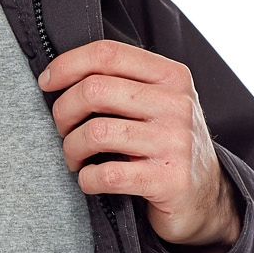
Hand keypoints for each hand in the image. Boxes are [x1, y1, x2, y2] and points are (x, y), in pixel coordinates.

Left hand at [39, 40, 240, 249]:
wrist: (206, 198)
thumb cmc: (167, 145)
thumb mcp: (157, 103)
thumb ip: (122, 82)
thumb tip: (60, 74)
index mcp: (171, 76)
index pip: (107, 54)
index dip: (66, 65)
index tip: (47, 83)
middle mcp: (176, 104)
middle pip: (95, 90)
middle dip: (63, 112)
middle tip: (63, 130)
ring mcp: (175, 142)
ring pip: (96, 133)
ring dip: (71, 149)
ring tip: (74, 158)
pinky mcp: (168, 180)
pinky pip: (107, 174)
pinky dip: (86, 179)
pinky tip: (90, 179)